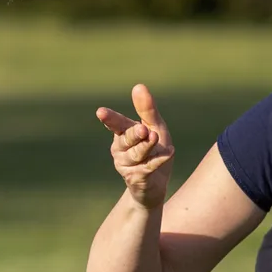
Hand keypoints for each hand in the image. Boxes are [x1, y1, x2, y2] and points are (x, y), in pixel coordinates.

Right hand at [95, 84, 175, 210]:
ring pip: (136, 154)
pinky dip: (158, 160)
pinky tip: (169, 153)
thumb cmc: (155, 152)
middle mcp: (120, 149)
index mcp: (123, 134)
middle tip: (144, 129)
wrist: (157, 185)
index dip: (109, 119)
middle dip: (134, 134)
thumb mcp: (155, 127)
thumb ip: (147, 110)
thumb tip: (138, 86)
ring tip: (156, 137)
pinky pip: (147, 167)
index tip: (101, 112)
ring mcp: (126, 166)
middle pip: (126, 139)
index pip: (116, 124)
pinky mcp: (136, 179)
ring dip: (147, 146)